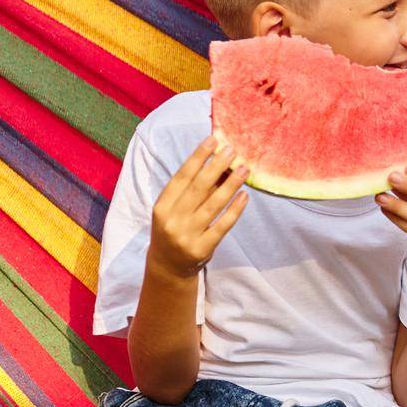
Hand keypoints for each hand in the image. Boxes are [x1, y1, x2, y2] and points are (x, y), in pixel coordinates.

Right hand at [148, 137, 248, 278]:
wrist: (168, 266)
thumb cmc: (173, 229)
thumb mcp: (173, 210)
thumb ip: (191, 190)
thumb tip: (218, 163)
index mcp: (162, 206)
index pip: (182, 177)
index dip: (198, 157)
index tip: (213, 140)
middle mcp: (172, 220)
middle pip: (198, 188)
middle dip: (216, 166)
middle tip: (232, 150)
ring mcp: (186, 236)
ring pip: (213, 205)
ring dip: (231, 184)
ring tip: (244, 169)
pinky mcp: (202, 248)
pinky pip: (223, 225)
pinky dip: (235, 209)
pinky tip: (244, 195)